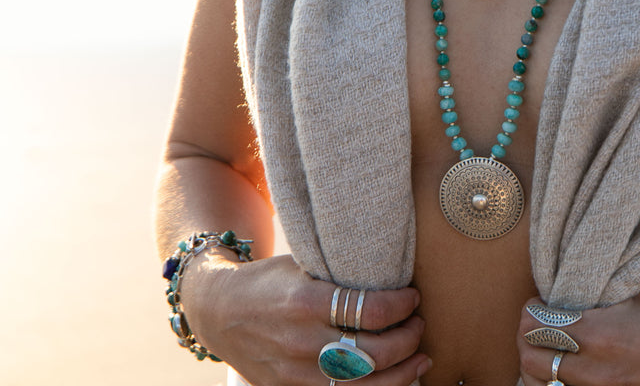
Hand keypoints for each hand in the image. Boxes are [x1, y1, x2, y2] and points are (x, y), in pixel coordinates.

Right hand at [181, 252, 430, 385]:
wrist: (218, 312)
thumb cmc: (268, 282)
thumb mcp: (301, 265)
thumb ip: (341, 274)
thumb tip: (394, 269)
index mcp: (305, 302)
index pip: (372, 310)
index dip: (403, 305)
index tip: (413, 296)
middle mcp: (301, 342)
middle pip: (375, 352)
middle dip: (409, 338)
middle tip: (419, 323)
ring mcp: (296, 373)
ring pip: (365, 385)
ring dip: (404, 373)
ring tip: (421, 358)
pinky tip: (396, 379)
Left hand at [517, 280, 639, 385]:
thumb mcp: (639, 289)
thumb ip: (599, 283)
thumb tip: (568, 271)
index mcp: (598, 333)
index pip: (532, 323)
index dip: (530, 308)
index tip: (540, 301)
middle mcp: (594, 370)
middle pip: (527, 357)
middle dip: (528, 337)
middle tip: (540, 322)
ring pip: (540, 382)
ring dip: (540, 363)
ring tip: (553, 345)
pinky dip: (559, 380)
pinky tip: (570, 365)